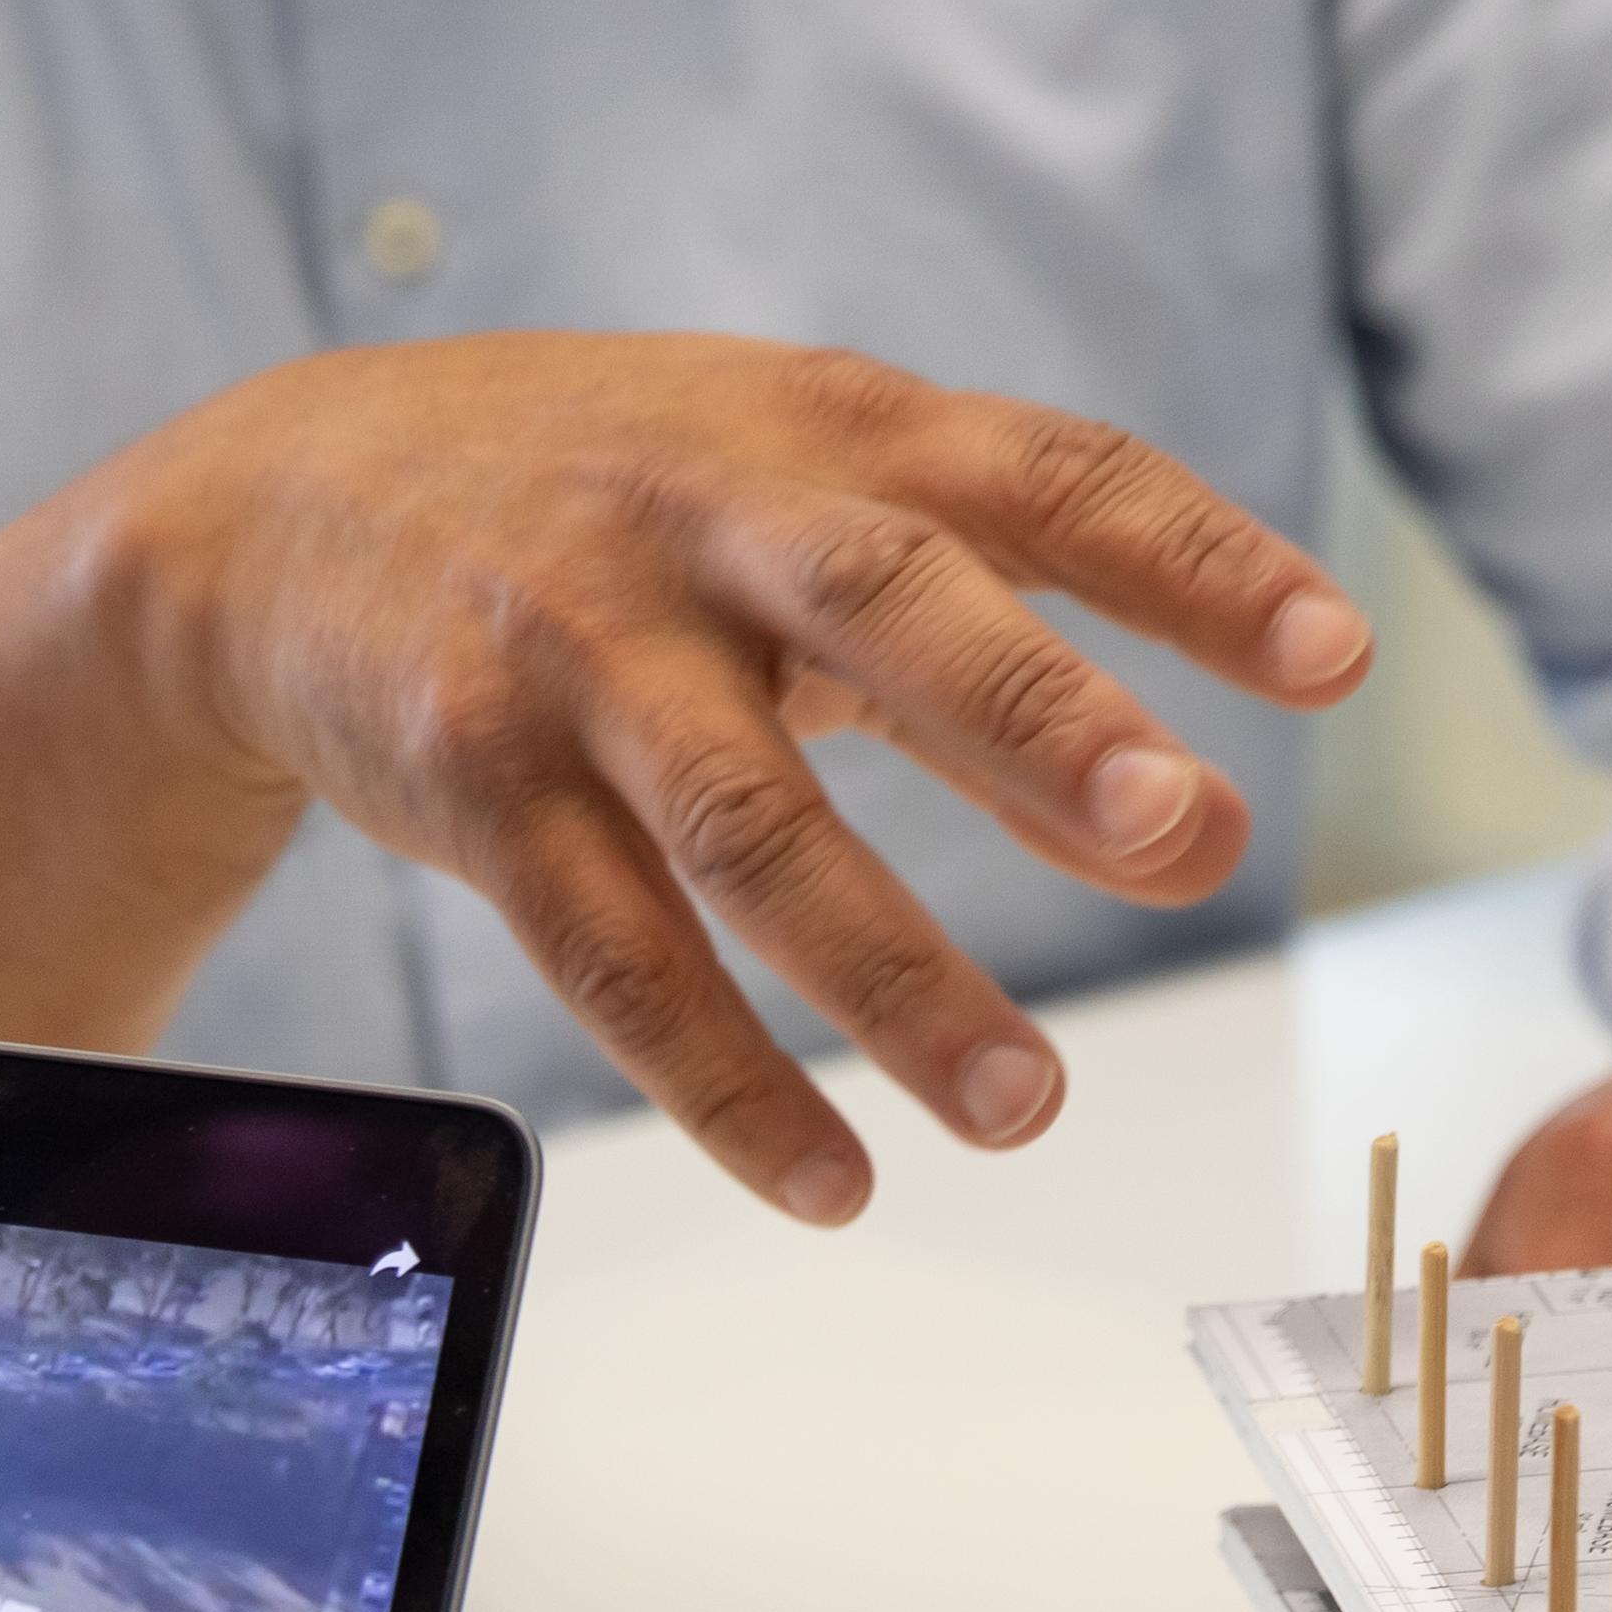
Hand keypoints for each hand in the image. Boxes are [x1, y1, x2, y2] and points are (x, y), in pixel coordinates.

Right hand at [0, 334, 1367, 1226]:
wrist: (272, 506)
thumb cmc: (595, 497)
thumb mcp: (782, 458)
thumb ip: (981, 554)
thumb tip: (1231, 704)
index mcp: (829, 432)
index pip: (1051, 474)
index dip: (1200, 564)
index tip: (1339, 664)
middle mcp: (709, 519)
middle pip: (894, 610)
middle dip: (1043, 725)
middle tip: (1189, 841)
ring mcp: (581, 652)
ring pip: (749, 826)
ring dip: (893, 975)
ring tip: (1024, 1106)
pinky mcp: (475, 783)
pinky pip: (613, 958)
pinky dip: (727, 1085)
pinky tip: (833, 1180)